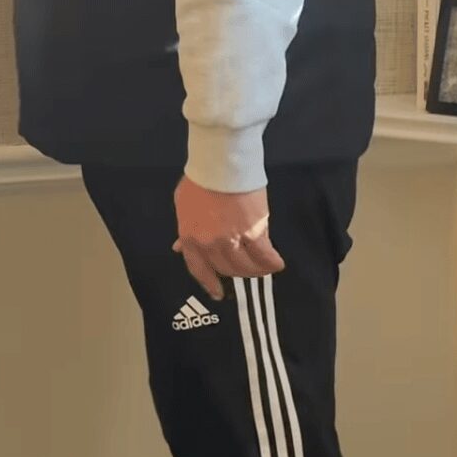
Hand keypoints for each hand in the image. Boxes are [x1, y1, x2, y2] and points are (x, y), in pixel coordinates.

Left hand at [173, 175, 284, 301]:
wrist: (222, 163)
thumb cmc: (200, 179)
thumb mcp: (183, 205)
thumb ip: (184, 229)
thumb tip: (179, 247)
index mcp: (190, 238)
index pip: (199, 269)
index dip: (209, 283)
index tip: (218, 293)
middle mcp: (211, 245)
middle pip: (226, 268)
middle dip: (235, 272)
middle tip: (243, 270)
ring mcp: (233, 240)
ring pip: (246, 265)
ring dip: (254, 270)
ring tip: (261, 268)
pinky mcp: (255, 232)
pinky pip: (264, 255)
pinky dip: (271, 262)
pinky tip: (277, 264)